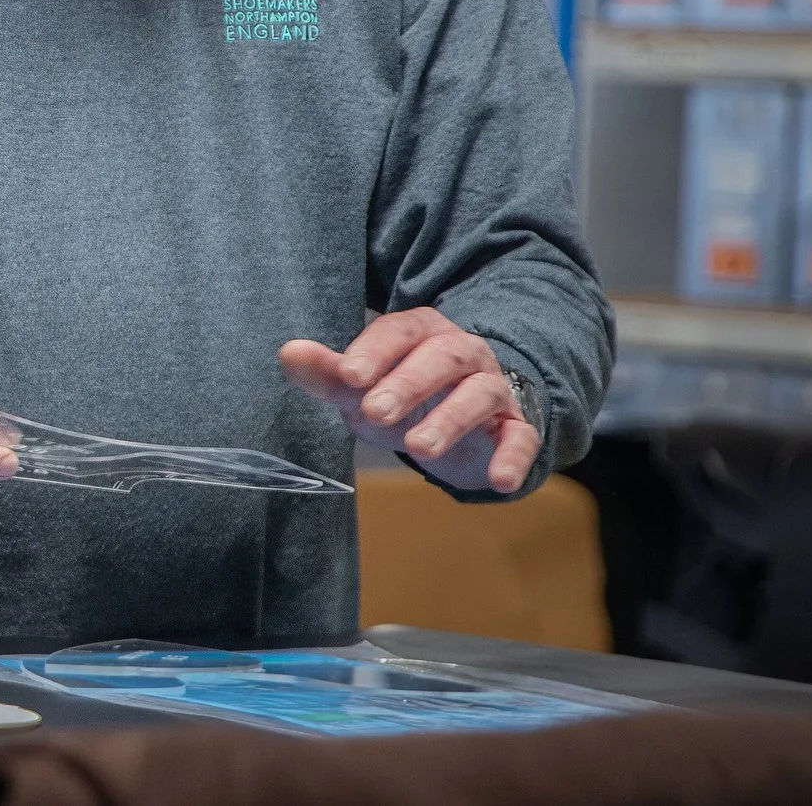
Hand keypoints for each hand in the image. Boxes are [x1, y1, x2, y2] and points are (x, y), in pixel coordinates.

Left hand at [279, 309, 537, 494]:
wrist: (462, 422)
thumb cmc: (402, 396)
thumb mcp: (362, 387)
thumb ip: (328, 372)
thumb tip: (289, 353)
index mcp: (420, 332)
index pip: (398, 331)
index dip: (373, 352)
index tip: (348, 376)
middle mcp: (462, 351)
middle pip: (441, 358)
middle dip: (408, 384)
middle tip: (375, 412)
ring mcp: (493, 387)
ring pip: (479, 395)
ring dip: (451, 419)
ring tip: (418, 449)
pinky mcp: (515, 427)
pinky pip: (521, 437)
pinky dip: (514, 457)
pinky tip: (500, 479)